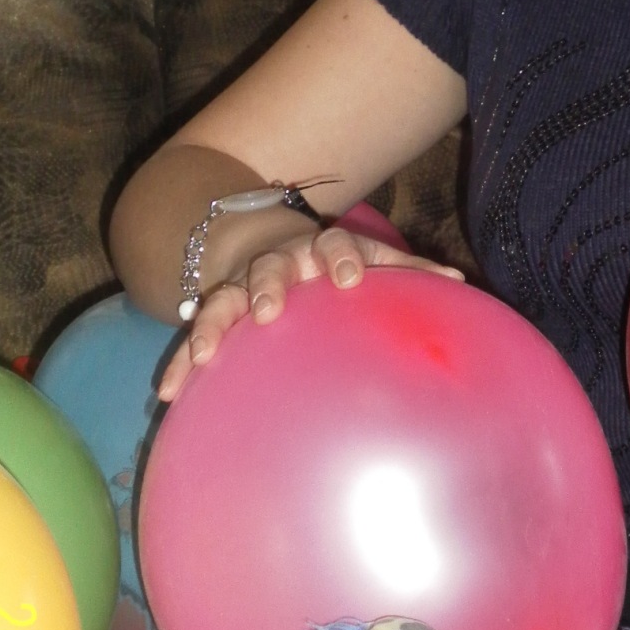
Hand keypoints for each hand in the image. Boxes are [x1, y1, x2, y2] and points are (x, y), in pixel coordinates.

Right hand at [157, 226, 463, 401]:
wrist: (264, 236)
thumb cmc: (332, 260)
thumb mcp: (368, 256)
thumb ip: (408, 271)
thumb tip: (460, 282)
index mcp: (318, 248)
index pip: (333, 245)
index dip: (341, 258)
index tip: (349, 278)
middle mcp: (275, 262)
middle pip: (269, 268)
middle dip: (269, 286)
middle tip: (270, 310)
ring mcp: (239, 285)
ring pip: (221, 300)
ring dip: (213, 326)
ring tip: (205, 356)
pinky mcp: (213, 311)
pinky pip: (192, 336)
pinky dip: (180, 361)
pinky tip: (169, 393)